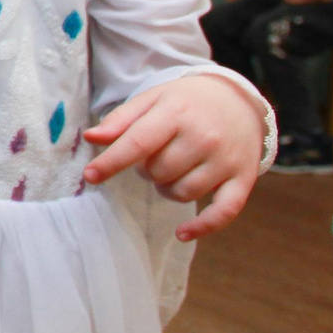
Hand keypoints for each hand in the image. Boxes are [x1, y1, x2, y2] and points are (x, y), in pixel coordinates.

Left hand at [81, 72, 264, 238]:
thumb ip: (121, 120)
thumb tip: (91, 138)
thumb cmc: (186, 102)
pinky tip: (182, 233)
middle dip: (147, 170)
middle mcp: (204, 137)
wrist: (239, 100)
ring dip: (168, 188)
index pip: (138, 143)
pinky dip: (202, 226)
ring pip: (183, 193)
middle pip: (158, 172)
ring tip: (172, 170)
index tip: (90, 175)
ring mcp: (225, 160)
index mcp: (176, 113)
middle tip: (155, 156)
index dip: (111, 162)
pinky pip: (223, 212)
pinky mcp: (243, 179)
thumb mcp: (153, 99)